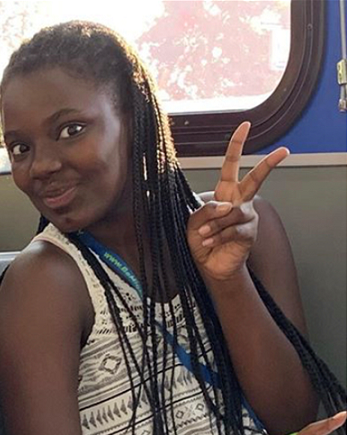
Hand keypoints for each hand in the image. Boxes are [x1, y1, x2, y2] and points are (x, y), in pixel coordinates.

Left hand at [187, 122, 288, 281]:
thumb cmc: (202, 239)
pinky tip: (209, 240)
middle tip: (284, 151)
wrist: (210, 264)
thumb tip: (224, 206)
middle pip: (256, 178)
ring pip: (232, 212)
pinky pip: (233, 228)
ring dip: (215, 223)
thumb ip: (205, 210)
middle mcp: (239, 201)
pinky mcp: (249, 232)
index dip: (236, 145)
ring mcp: (247, 216)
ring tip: (204, 234)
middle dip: (268, 164)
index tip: (245, 125)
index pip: (231, 165)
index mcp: (225, 192)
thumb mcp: (193, 221)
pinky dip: (218, 234)